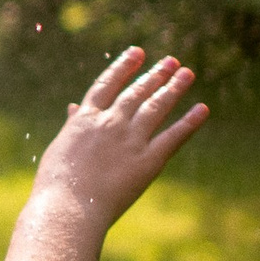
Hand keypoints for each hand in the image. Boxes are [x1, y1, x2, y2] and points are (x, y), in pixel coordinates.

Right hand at [32, 46, 207, 226]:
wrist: (69, 208)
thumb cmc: (56, 184)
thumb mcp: (60, 148)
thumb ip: (72, 125)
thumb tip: (73, 107)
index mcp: (85, 119)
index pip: (107, 84)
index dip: (123, 67)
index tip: (137, 52)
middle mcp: (110, 123)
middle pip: (137, 92)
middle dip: (155, 74)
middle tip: (172, 61)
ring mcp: (130, 140)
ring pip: (156, 107)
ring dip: (173, 88)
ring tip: (187, 74)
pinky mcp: (148, 161)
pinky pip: (173, 137)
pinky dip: (189, 123)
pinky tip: (203, 109)